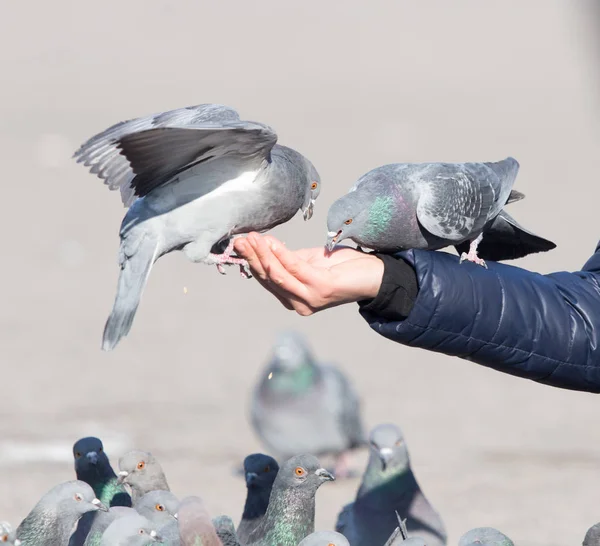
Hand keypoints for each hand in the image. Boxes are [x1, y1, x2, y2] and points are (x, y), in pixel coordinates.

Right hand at [234, 233, 383, 315]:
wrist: (374, 275)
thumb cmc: (342, 268)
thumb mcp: (309, 261)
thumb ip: (287, 258)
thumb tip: (262, 244)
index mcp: (292, 298)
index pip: (265, 279)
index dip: (251, 260)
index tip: (240, 242)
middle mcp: (298, 303)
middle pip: (267, 278)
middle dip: (252, 256)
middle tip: (240, 238)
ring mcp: (308, 298)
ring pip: (277, 274)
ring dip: (262, 254)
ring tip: (252, 237)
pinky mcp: (320, 289)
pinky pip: (294, 268)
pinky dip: (281, 253)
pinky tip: (272, 242)